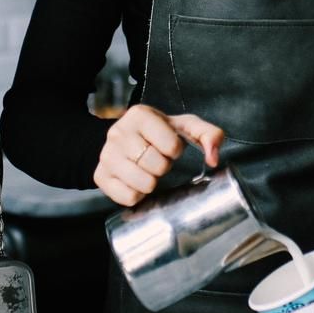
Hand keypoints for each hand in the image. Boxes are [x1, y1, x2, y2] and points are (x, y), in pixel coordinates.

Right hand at [92, 105, 224, 206]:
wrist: (127, 141)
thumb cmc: (161, 134)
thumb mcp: (186, 127)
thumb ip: (209, 134)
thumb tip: (213, 158)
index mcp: (140, 115)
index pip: (171, 145)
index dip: (175, 151)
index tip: (169, 146)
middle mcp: (118, 132)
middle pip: (156, 165)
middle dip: (163, 167)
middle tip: (158, 159)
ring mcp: (106, 155)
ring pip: (142, 184)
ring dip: (152, 182)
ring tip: (147, 170)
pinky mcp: (100, 176)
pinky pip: (128, 198)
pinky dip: (138, 195)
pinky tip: (136, 181)